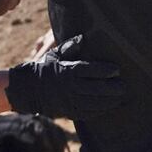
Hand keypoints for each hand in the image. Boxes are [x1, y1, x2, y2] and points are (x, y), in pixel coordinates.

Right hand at [6, 35, 125, 119]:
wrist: (27, 90)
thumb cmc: (44, 68)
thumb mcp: (54, 55)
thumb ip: (70, 47)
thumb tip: (82, 38)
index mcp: (67, 71)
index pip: (89, 70)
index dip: (104, 70)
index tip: (116, 70)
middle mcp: (70, 88)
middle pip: (95, 88)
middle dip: (112, 88)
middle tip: (124, 85)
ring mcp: (69, 102)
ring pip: (94, 103)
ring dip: (109, 101)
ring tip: (121, 97)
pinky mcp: (69, 112)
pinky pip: (88, 113)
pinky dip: (100, 110)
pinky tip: (109, 107)